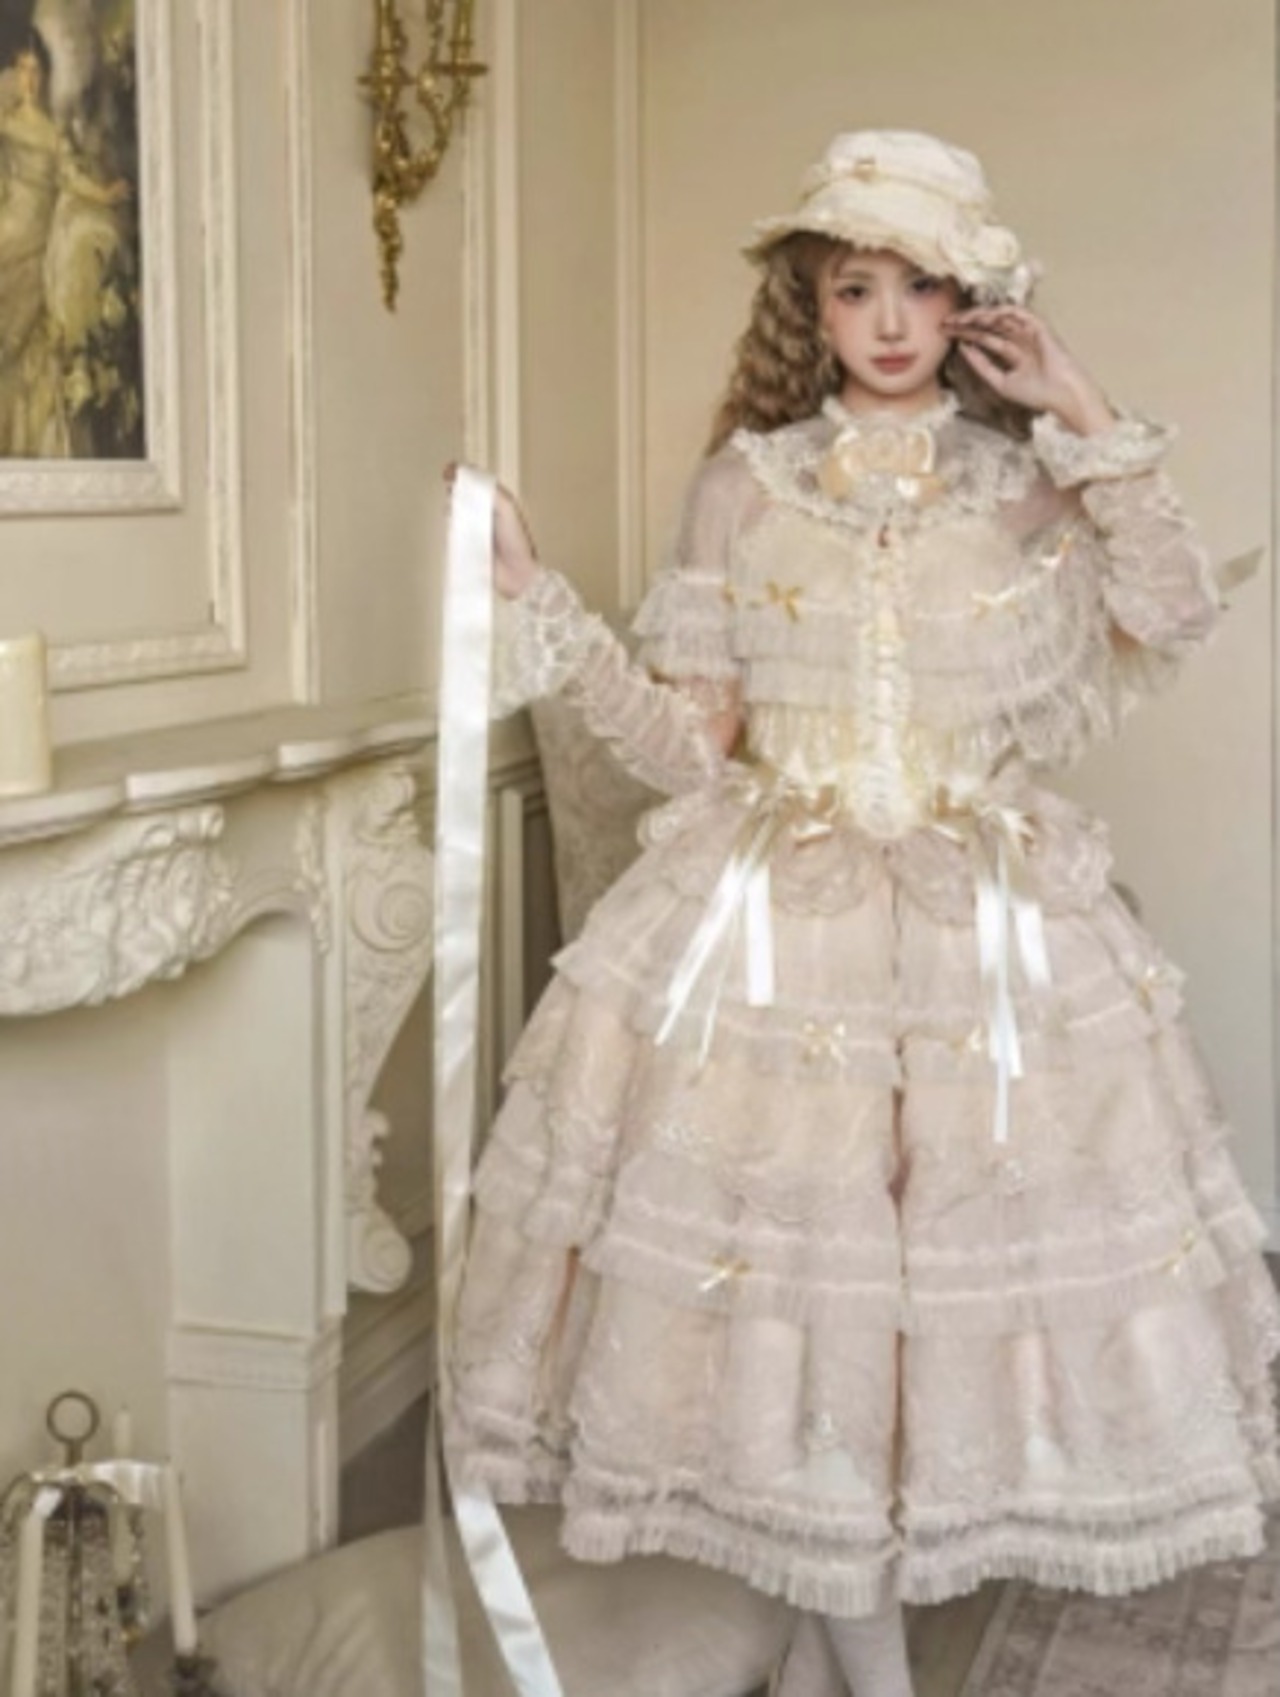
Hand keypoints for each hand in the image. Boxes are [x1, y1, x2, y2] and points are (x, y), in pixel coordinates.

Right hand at [443, 463, 539, 598]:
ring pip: (455, 510)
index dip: (461, 473)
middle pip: (462, 493)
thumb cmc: (518, 542)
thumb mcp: (508, 509)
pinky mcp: (467, 544)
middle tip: (453, 492)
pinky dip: (450, 526)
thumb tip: (469, 480)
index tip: (450, 471)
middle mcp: (484, 512)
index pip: (475, 480)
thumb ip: (490, 492)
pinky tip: (453, 526)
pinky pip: (453, 531)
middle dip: (454, 489)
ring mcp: (474, 528)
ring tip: (455, 511)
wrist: (517, 574)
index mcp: (496, 500)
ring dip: (451, 508)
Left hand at [943, 305, 1115, 434]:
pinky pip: (1017, 313)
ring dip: (980, 315)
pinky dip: (1000, 313)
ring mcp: (1028, 331)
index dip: (964, 334)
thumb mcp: (1001, 382)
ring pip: (1000, 317)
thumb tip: (963, 348)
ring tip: (960, 318)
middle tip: (945, 322)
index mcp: (1011, 352)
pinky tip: (983, 316)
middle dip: (967, 322)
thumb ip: (982, 366)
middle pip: (988, 325)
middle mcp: (1018, 338)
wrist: (1061, 395)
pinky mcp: (1038, 326)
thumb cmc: (1037, 394)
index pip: (983, 337)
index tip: (945, 333)